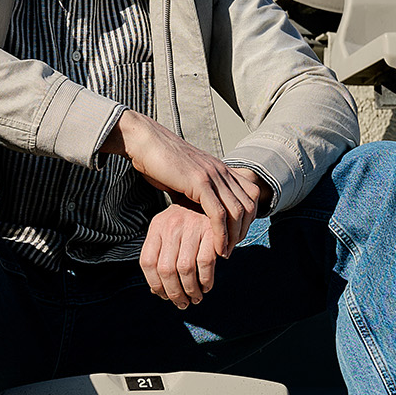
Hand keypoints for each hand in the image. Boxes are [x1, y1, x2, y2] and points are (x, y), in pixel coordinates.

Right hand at [102, 109, 268, 256]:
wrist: (145, 142)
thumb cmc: (159, 162)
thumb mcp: (186, 177)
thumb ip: (197, 190)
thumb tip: (197, 207)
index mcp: (221, 168)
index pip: (251, 195)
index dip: (248, 218)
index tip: (235, 236)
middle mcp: (222, 170)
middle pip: (249, 205)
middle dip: (243, 231)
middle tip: (231, 248)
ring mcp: (212, 175)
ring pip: (237, 211)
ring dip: (234, 236)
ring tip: (225, 252)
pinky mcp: (199, 182)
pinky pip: (219, 213)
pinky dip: (221, 234)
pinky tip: (217, 247)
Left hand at [140, 202, 221, 307]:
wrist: (213, 198)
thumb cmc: (188, 222)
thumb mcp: (168, 231)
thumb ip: (161, 256)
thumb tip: (156, 292)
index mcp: (157, 226)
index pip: (147, 262)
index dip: (155, 284)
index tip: (164, 296)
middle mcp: (171, 225)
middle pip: (166, 270)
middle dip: (174, 293)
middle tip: (182, 303)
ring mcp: (191, 226)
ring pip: (185, 269)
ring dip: (191, 290)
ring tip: (195, 298)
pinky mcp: (211, 230)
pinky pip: (205, 262)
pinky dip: (206, 280)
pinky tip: (207, 286)